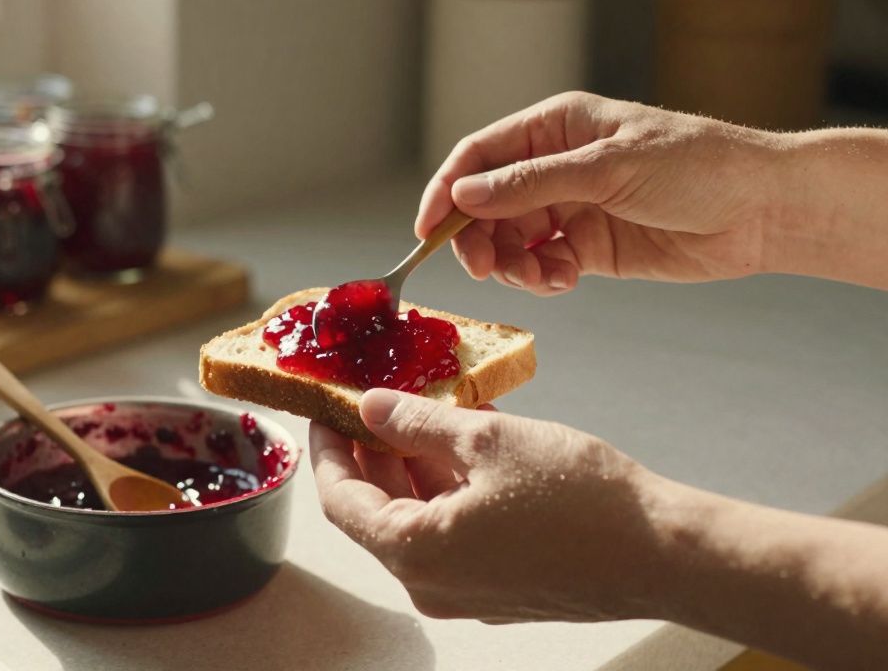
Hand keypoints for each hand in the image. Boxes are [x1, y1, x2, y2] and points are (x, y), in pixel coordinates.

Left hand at [310, 389, 663, 622]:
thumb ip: (416, 422)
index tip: (323, 410)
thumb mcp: (486, 441)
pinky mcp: (500, 587)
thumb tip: (372, 407)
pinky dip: (448, 488)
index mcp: (414, 553)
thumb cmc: (582, 502)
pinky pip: (452, 533)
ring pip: (417, 519)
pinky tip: (463, 443)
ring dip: (412, 466)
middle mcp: (431, 584)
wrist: (666, 555)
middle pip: (376, 511)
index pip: (340, 499)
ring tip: (421, 409)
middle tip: (372, 399)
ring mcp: (467, 591)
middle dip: (371, 452)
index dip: (326, 448)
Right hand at [418, 91, 786, 294]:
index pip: (479, 156)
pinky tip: (563, 281)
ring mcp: (570, 208)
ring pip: (510, 241)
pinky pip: (542, 266)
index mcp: (554, 128)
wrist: (761, 210)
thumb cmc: (696, 166)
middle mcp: (554, 166)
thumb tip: (463, 193)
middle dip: (479, 239)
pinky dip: (541, 279)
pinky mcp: (588, 247)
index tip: (426, 231)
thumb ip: (531, 184)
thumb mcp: (607, 168)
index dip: (445, 191)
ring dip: (513, 265)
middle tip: (485, 269)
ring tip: (540, 278)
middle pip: (486, 205)